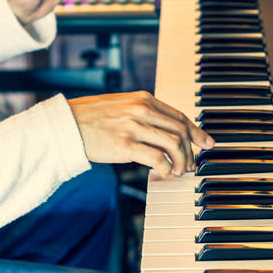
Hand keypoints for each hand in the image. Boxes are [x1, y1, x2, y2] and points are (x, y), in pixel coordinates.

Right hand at [68, 91, 214, 177]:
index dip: (196, 132)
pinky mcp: (124, 144)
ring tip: (178, 171)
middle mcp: (142, 109)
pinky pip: (156, 158)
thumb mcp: (122, 106)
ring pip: (173, 144)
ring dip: (181, 161)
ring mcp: (134, 126)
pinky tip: (164, 173)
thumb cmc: (92, 118)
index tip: (206, 143)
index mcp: (144, 99)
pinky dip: (166, 168)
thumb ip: (144, 114)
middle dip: (191, 150)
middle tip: (192, 164)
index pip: (179, 116)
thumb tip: (165, 134)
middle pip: (180, 131)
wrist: (65, 124)